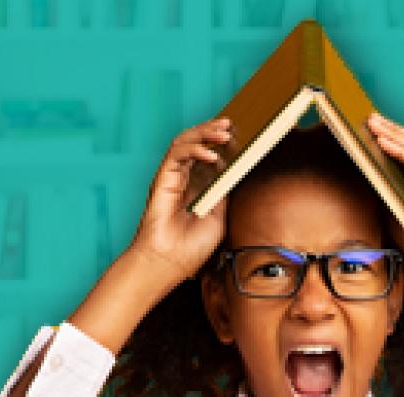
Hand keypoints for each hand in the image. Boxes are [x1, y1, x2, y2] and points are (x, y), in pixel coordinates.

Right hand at [126, 116, 232, 284]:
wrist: (169, 264)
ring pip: (185, 142)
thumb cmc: (191, 248)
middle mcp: (183, 179)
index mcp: (196, 187)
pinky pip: (176, 154)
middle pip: (196, 143)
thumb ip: (224, 194)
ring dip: (205, 133)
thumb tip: (236, 172)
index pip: (209, 156)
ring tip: (224, 133)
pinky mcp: (162, 179)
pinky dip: (195, 149)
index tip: (241, 134)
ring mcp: (171, 178)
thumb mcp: (219, 218)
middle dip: (213, 130)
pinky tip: (211, 154)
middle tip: (231, 124)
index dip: (222, 142)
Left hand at [366, 111, 403, 284]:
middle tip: (366, 118)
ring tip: (373, 125)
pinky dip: (402, 152)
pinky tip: (386, 144)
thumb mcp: (393, 217)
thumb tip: (365, 179)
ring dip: (391, 135)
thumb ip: (384, 197)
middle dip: (386, 130)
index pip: (399, 154)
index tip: (364, 129)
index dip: (384, 140)